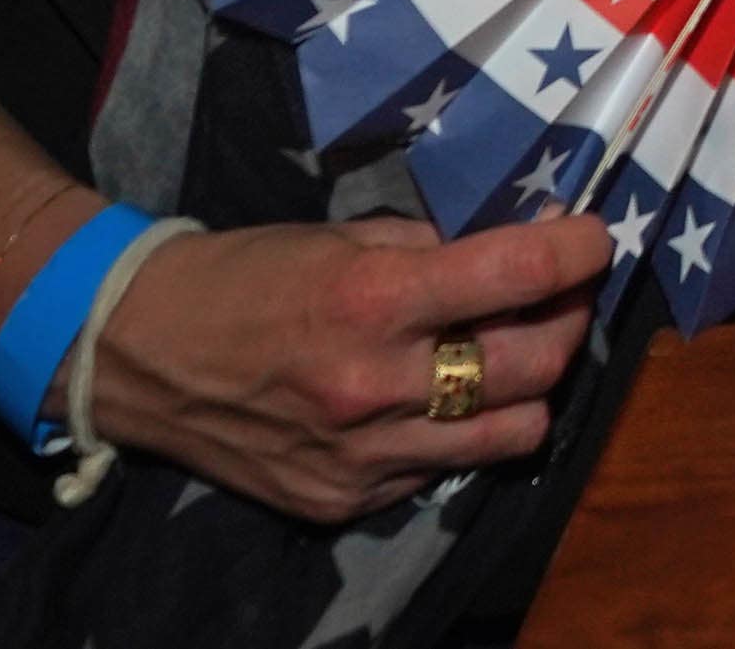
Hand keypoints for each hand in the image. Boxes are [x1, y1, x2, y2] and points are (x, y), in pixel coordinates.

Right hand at [83, 212, 613, 522]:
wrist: (137, 352)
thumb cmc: (242, 276)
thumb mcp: (338, 238)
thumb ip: (431, 249)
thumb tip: (517, 244)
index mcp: (370, 302)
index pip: (513, 276)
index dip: (575, 250)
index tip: (597, 234)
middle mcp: (373, 387)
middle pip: (534, 365)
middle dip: (570, 319)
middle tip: (566, 294)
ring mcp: (361, 456)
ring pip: (511, 433)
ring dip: (534, 387)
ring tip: (522, 353)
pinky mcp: (345, 500)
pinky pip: (443, 469)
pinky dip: (461, 431)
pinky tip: (442, 399)